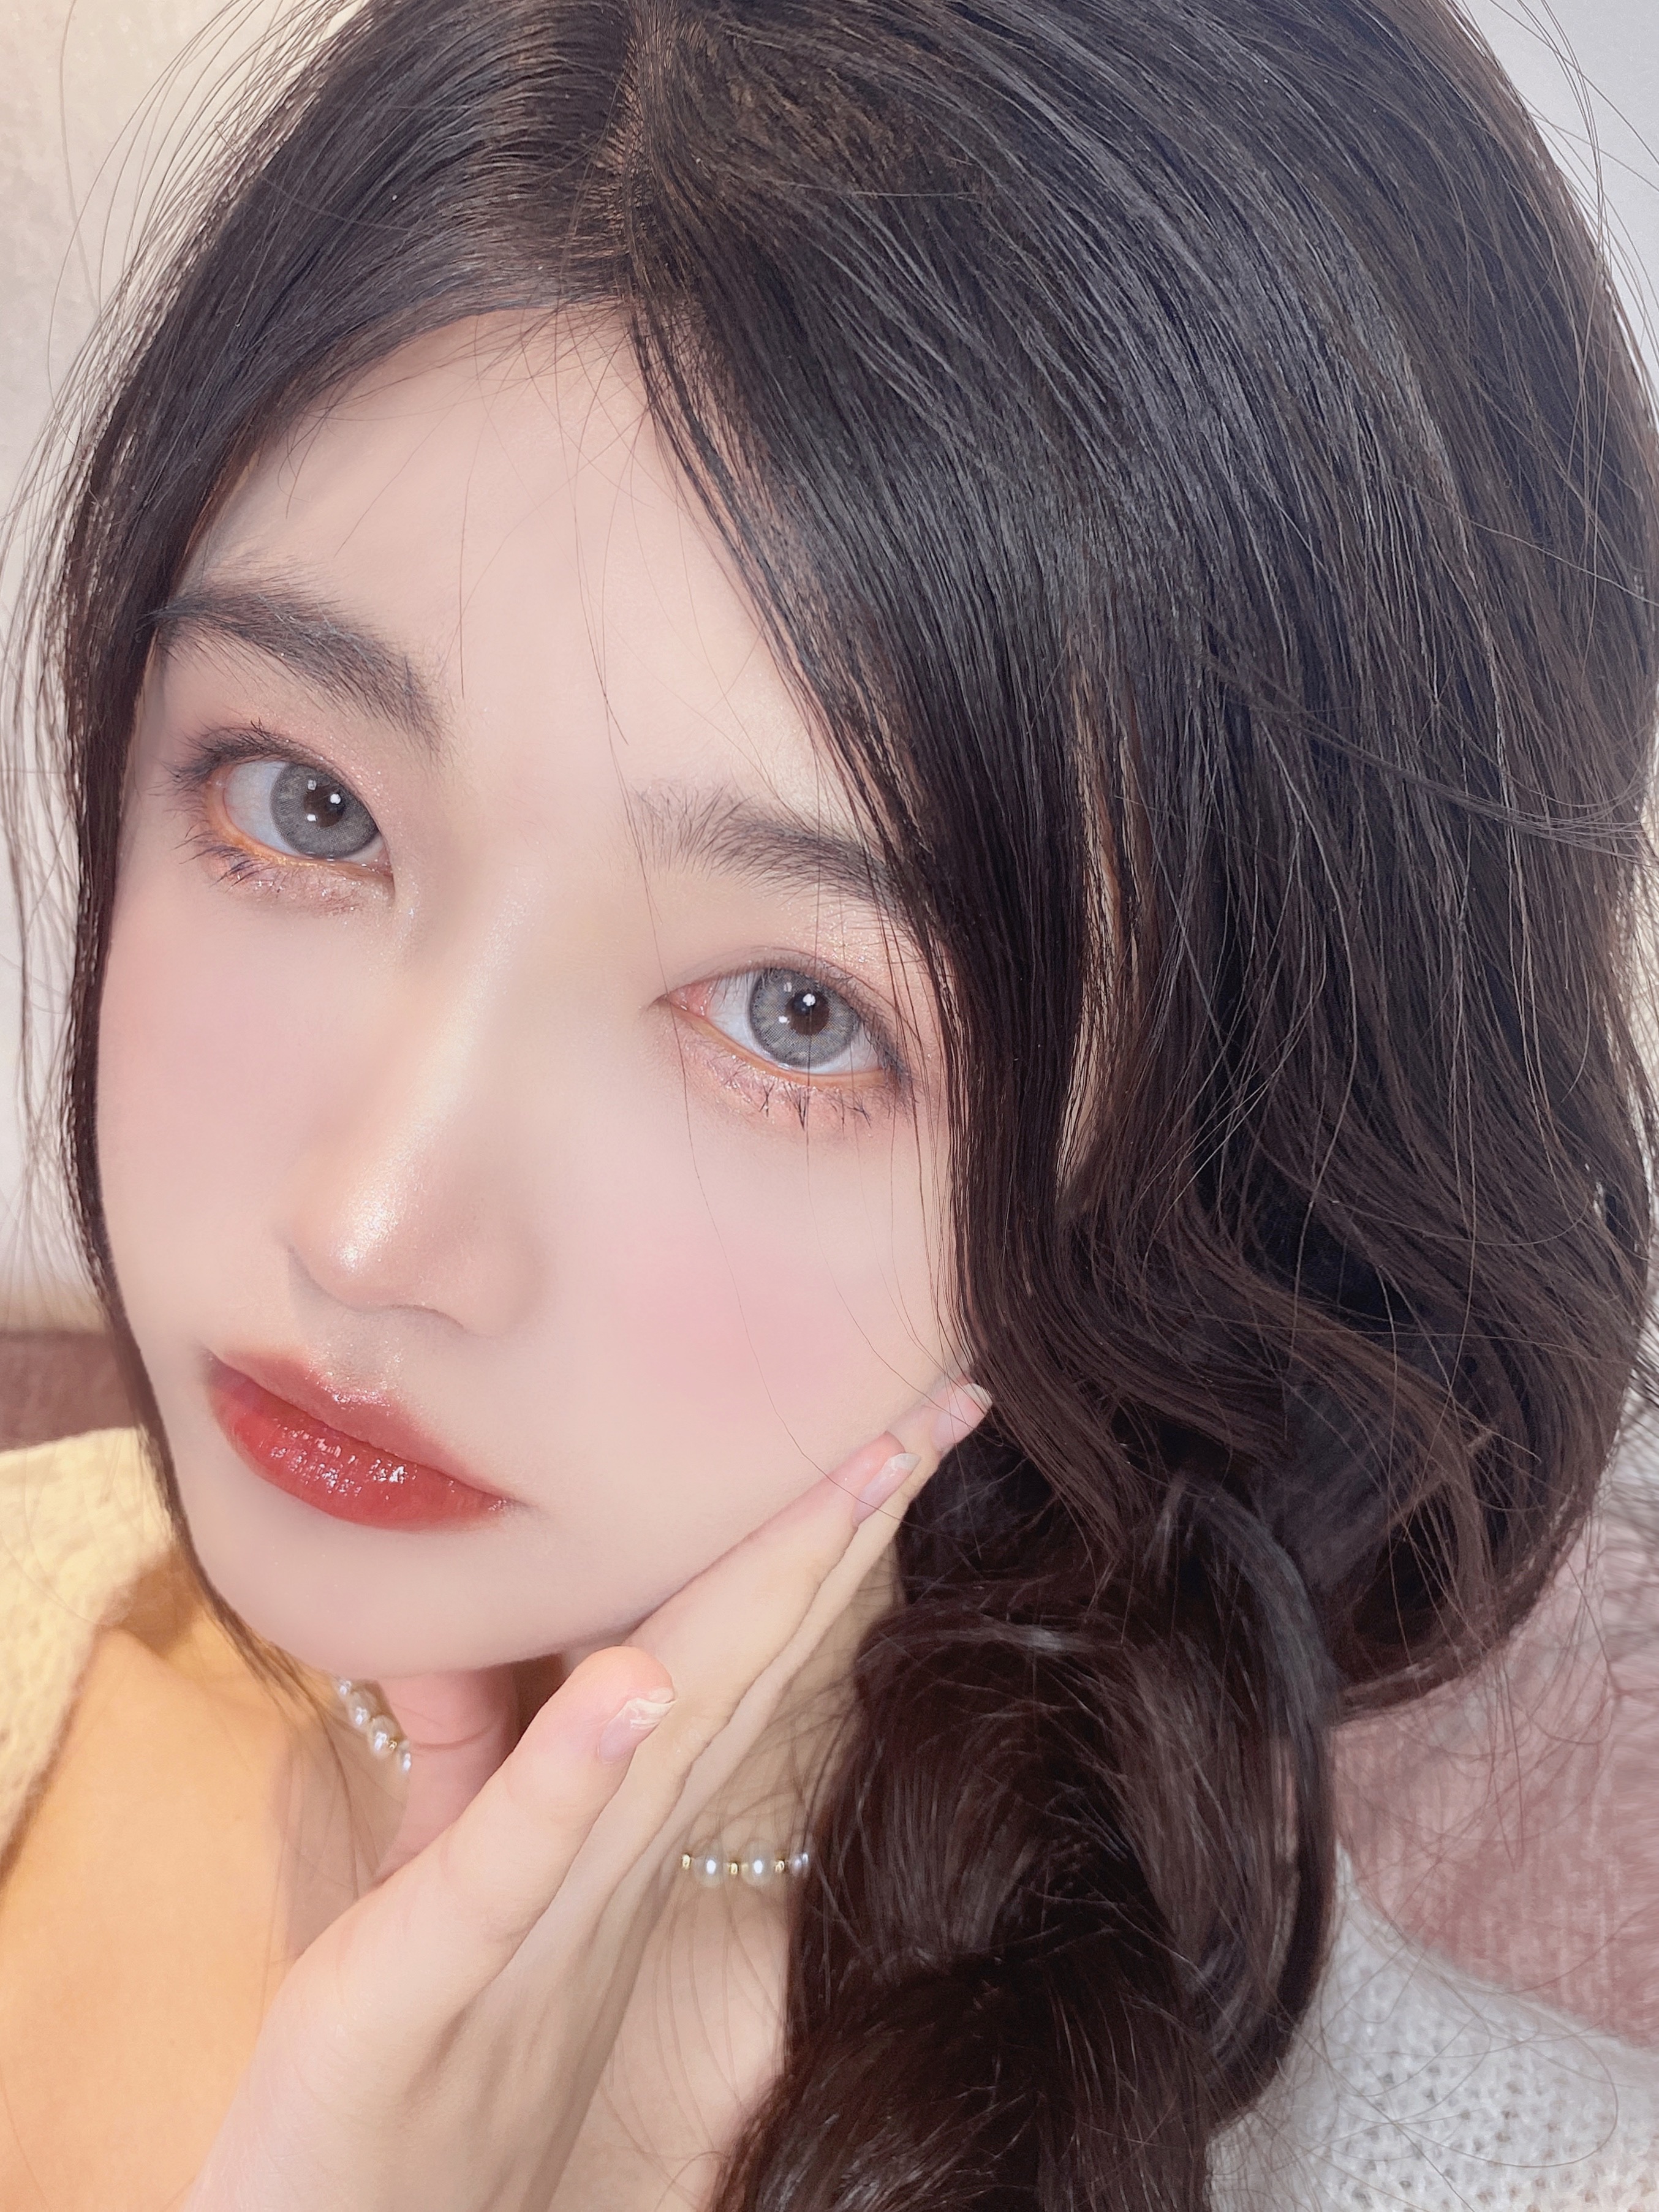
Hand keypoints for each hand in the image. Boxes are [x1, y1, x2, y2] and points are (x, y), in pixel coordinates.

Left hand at [184, 1380, 988, 2211]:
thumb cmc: (396, 2074)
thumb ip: (480, 1758)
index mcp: (619, 1826)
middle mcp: (614, 1859)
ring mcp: (543, 1914)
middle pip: (745, 1658)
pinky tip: (636, 1684)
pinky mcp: (437, 1966)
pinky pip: (519, 1857)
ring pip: (674, 1730)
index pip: (737, 1646)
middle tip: (946, 1404)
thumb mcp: (442, 1881)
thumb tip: (477, 1628)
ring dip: (765, 1600)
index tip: (901, 1425)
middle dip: (846, 1524)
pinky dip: (581, 1765)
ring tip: (856, 1479)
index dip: (821, 1531)